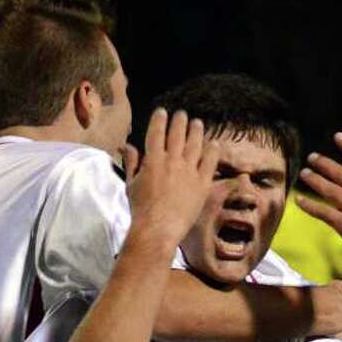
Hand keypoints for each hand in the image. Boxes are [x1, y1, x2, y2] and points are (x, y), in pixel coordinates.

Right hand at [125, 109, 219, 248]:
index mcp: (153, 160)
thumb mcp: (131, 185)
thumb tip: (128, 146)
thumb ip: (131, 163)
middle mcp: (172, 161)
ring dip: (196, 131)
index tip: (162, 112)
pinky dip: (212, 151)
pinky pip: (210, 162)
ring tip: (197, 123)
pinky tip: (213, 144)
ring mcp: (189, 171)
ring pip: (195, 144)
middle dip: (180, 121)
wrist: (158, 229)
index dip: (159, 120)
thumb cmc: (141, 209)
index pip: (156, 133)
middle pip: (177, 134)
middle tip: (182, 115)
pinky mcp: (202, 183)